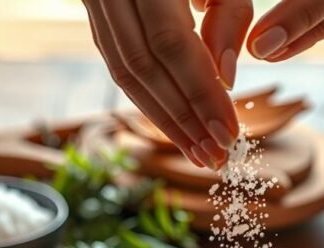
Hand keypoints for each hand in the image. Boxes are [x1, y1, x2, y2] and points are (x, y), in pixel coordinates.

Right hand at [83, 0, 243, 168]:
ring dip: (162, 118)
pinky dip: (146, 95)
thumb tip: (225, 79)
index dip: (201, 94)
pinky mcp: (94, 9)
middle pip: (142, 67)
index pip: (173, 45)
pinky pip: (115, 61)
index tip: (230, 133)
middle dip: (181, 118)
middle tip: (214, 157)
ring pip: (123, 70)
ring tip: (197, 152)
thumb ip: (229, 14)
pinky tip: (172, 121)